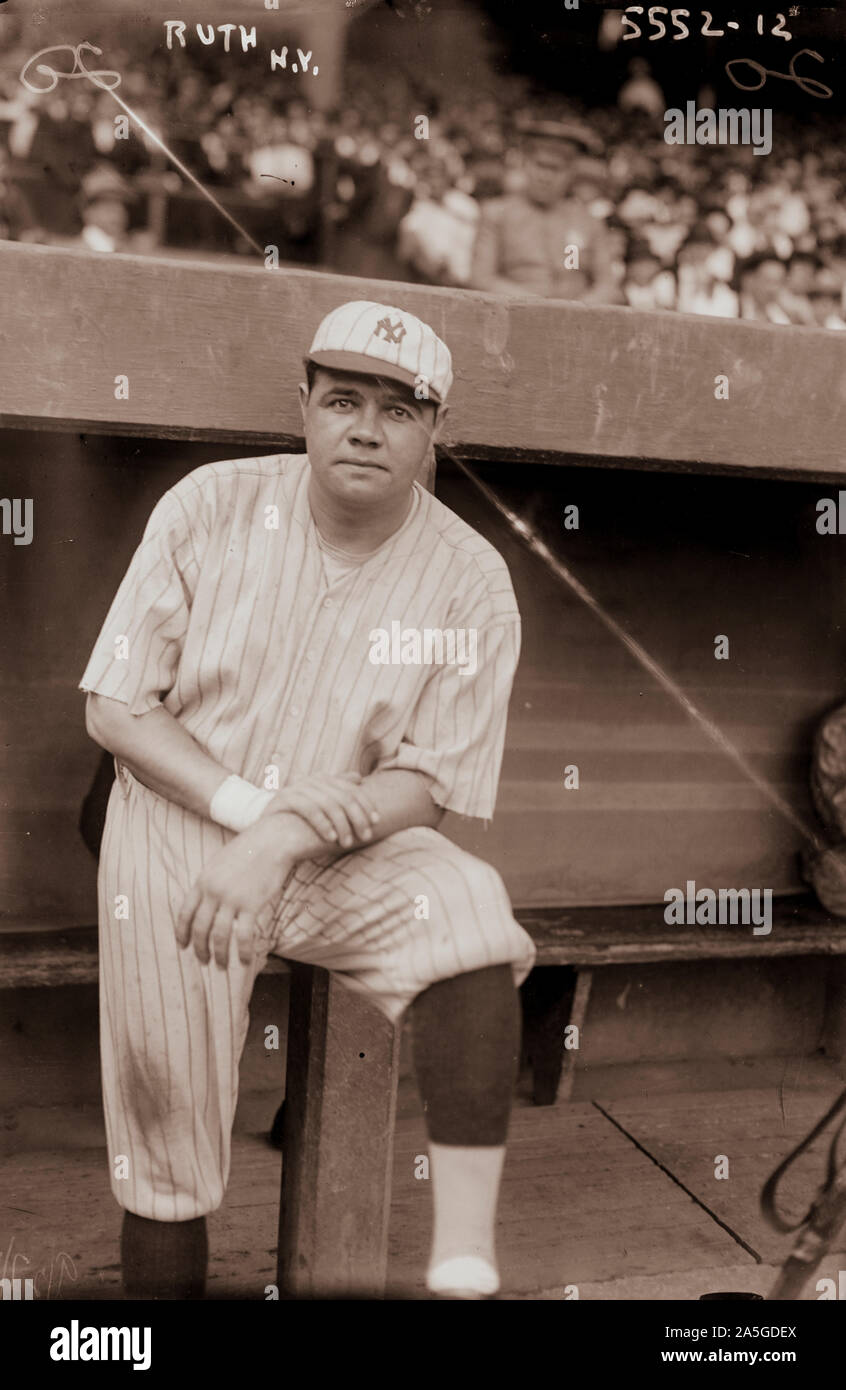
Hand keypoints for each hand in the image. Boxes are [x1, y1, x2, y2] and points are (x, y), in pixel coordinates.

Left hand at [176, 815, 293, 968]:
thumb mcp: (220, 863)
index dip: (182, 933)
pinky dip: (244, 952)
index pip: (184, 913)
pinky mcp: (252, 905)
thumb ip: (210, 883)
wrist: (273, 841)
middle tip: (204, 962)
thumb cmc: (250, 851)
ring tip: (222, 967)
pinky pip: (244, 936)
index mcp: (203, 881)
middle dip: (200, 949)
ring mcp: (232, 899)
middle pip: (200, 929)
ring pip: (220, 936)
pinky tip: (246, 961)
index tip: (183, 946)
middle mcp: (213, 891)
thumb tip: (205, 903)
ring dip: (220, 956)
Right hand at [263, 771, 379, 849]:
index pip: (351, 789)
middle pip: (342, 796)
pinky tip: (331, 839)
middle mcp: (310, 781)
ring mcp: (296, 788)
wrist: (269, 835)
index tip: (377, 821)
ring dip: (342, 825)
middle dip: (357, 817)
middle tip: (366, 836)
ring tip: (348, 843)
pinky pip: (309, 809)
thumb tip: (359, 777)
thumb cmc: (301, 823)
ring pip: (328, 803)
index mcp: (322, 780)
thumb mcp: (322, 807)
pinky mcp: (284, 799)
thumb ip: (338, 793)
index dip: (366, 804)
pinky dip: (323, 824)